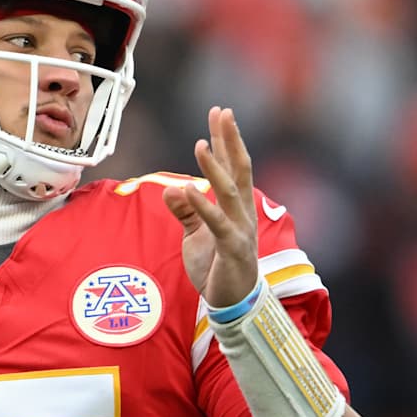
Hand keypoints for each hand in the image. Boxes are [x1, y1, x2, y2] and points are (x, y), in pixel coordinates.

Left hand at [161, 107, 259, 307]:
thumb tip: (172, 189)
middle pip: (239, 169)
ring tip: (201, 145)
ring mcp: (240, 230)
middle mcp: (243, 213)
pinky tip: (190, 189)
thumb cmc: (218, 267)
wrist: (233, 304)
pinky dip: (204, 206)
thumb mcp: (196, 235)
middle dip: (229, 140)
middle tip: (222, 112)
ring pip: (230, 192)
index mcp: (236, 207)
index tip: (220, 113)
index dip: (226, 140)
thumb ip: (186, 212)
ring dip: (215, 168)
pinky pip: (218, 224)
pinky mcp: (232, 250)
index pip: (233, 166)